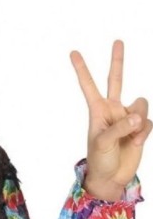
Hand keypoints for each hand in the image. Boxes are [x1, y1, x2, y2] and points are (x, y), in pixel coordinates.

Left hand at [70, 40, 151, 200]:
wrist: (112, 177)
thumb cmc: (99, 159)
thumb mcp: (102, 143)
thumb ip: (119, 127)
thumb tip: (137, 116)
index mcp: (97, 110)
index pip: (88, 85)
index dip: (82, 69)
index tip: (73, 52)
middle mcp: (113, 109)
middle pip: (116, 80)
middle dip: (117, 61)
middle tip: (117, 41)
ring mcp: (128, 117)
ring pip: (141, 104)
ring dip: (138, 120)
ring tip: (130, 136)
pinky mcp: (141, 127)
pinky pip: (149, 122)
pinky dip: (145, 132)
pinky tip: (136, 142)